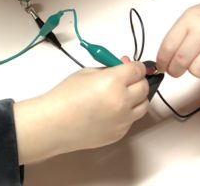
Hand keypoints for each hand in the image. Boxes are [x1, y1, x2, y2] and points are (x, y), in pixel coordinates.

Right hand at [13, 59, 148, 163]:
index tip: (133, 67)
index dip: (136, 66)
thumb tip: (122, 69)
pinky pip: (131, 120)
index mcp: (114, 81)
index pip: (138, 70)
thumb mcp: (87, 72)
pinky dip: (126, 113)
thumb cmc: (65, 96)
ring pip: (143, 106)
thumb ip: (108, 70)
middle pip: (144, 87)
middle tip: (127, 79)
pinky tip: (110, 111)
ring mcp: (124, 120)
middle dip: (138, 81)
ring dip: (137, 98)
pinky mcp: (120, 133)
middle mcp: (123, 101)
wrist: (55, 123)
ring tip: (121, 95)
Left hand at [156, 0, 199, 77]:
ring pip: (197, 72)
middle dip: (174, 71)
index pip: (168, 46)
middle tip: (175, 70)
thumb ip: (175, 37)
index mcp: (190, 21)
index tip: (161, 66)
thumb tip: (163, 62)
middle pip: (181, 61)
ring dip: (194, 70)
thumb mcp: (188, 19)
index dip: (162, 61)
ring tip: (198, 60)